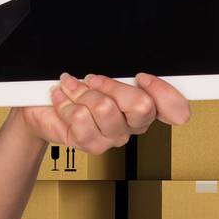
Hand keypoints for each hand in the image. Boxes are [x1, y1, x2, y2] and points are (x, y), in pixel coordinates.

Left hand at [15, 72, 191, 153]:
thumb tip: (137, 73)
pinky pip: (82, 119)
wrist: (42, 107)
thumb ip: (123, 75)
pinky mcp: (90, 145)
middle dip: (112, 85)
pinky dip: (66, 103)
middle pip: (141, 106)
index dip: (163, 92)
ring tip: (71, 88)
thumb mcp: (102, 75)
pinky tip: (62, 99)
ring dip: (82, 92)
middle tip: (92, 79)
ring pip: (105, 108)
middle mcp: (133, 125)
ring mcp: (113, 137)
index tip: (142, 77)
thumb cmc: (76, 88)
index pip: (176, 108)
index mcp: (145, 105)